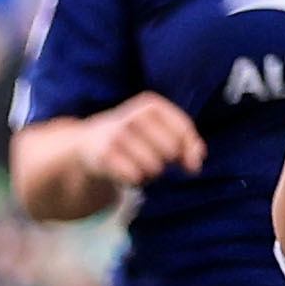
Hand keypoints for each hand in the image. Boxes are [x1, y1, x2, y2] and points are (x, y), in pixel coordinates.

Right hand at [76, 92, 206, 189]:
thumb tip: (195, 166)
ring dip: (151, 173)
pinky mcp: (104, 155)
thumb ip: (188, 143)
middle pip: (170, 150)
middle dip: (167, 161)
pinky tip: (127, 172)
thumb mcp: (163, 131)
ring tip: (140, 165)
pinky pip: (134, 177)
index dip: (188, 149)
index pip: (183, 130)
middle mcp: (133, 116)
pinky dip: (135, 180)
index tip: (185, 161)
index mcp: (150, 105)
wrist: (89, 143)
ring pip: (153, 167)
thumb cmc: (136, 138)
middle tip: (155, 158)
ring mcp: (116, 135)